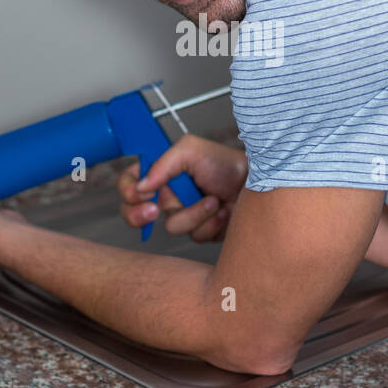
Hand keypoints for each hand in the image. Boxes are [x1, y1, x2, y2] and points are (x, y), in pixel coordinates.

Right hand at [117, 134, 248, 241]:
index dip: (128, 191)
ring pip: (172, 226)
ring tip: (214, 200)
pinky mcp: (201, 231)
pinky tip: (223, 211)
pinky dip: (211, 223)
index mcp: (163, 173)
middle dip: (141, 214)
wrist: (259, 183)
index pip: (131, 183)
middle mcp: (170, 195)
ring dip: (195, 213)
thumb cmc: (228, 164)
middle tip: (154, 210)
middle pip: (137, 213)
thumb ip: (163, 163)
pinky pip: (195, 236)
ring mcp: (185, 215)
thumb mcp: (192, 150)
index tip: (141, 194)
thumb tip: (141, 185)